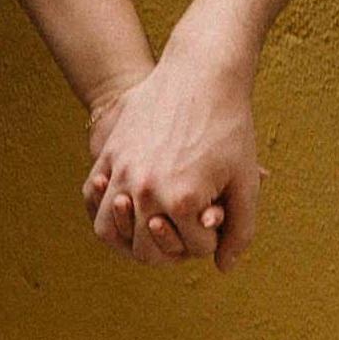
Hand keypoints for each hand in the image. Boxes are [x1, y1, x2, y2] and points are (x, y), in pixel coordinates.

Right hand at [85, 41, 262, 266]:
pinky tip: (122, 206)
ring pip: (108, 230)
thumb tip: (224, 267)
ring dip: (127, 238)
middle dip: (169, 249)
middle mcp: (146, 190)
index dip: (210, 240)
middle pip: (146, 250)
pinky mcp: (108, 152)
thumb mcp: (245, 179)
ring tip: (146, 230)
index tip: (217, 219)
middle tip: (182, 234)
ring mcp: (122, 171)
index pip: (192, 248)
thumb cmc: (229, 126)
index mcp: (182, 201)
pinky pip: (93, 195)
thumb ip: (240, 230)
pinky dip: (104, 209)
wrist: (202, 72)